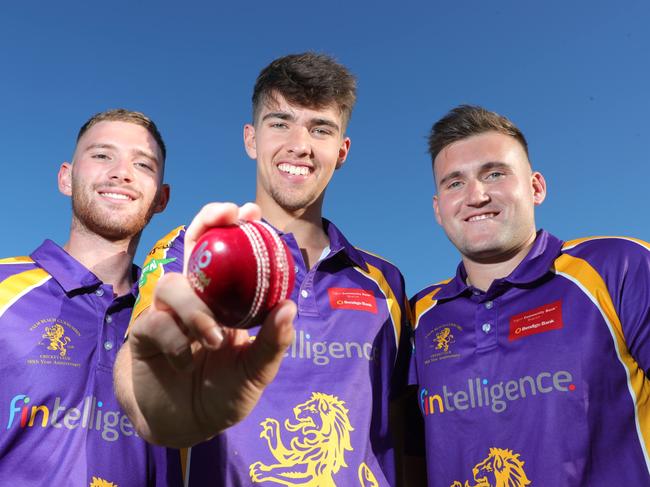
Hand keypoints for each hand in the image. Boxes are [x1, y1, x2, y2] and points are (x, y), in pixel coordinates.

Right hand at [114, 202, 295, 446]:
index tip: (252, 212)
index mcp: (226, 300)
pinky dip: (175, 342)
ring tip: (212, 339)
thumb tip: (288, 307)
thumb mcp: (255, 372)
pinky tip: (185, 363)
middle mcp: (196, 297)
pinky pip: (155, 323)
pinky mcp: (143, 333)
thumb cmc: (223, 393)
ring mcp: (167, 312)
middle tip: (227, 215)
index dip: (236, 228)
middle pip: (194, 245)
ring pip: (174, 285)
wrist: (185, 426)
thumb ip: (272, 343)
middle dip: (208, 222)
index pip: (229, 253)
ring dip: (195, 309)